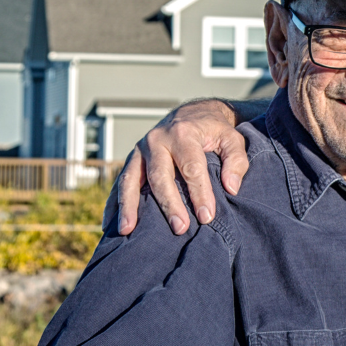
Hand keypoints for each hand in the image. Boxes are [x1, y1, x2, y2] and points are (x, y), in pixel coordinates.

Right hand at [117, 99, 248, 234]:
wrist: (192, 114)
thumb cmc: (215, 131)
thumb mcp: (233, 139)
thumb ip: (236, 162)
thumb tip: (231, 188)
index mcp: (183, 134)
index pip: (191, 168)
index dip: (199, 193)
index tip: (207, 217)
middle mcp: (157, 140)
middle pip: (160, 176)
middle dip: (169, 204)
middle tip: (180, 229)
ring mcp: (140, 149)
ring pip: (131, 179)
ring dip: (128, 206)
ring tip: (127, 231)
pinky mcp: (132, 159)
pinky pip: (120, 182)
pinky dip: (114, 202)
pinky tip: (110, 223)